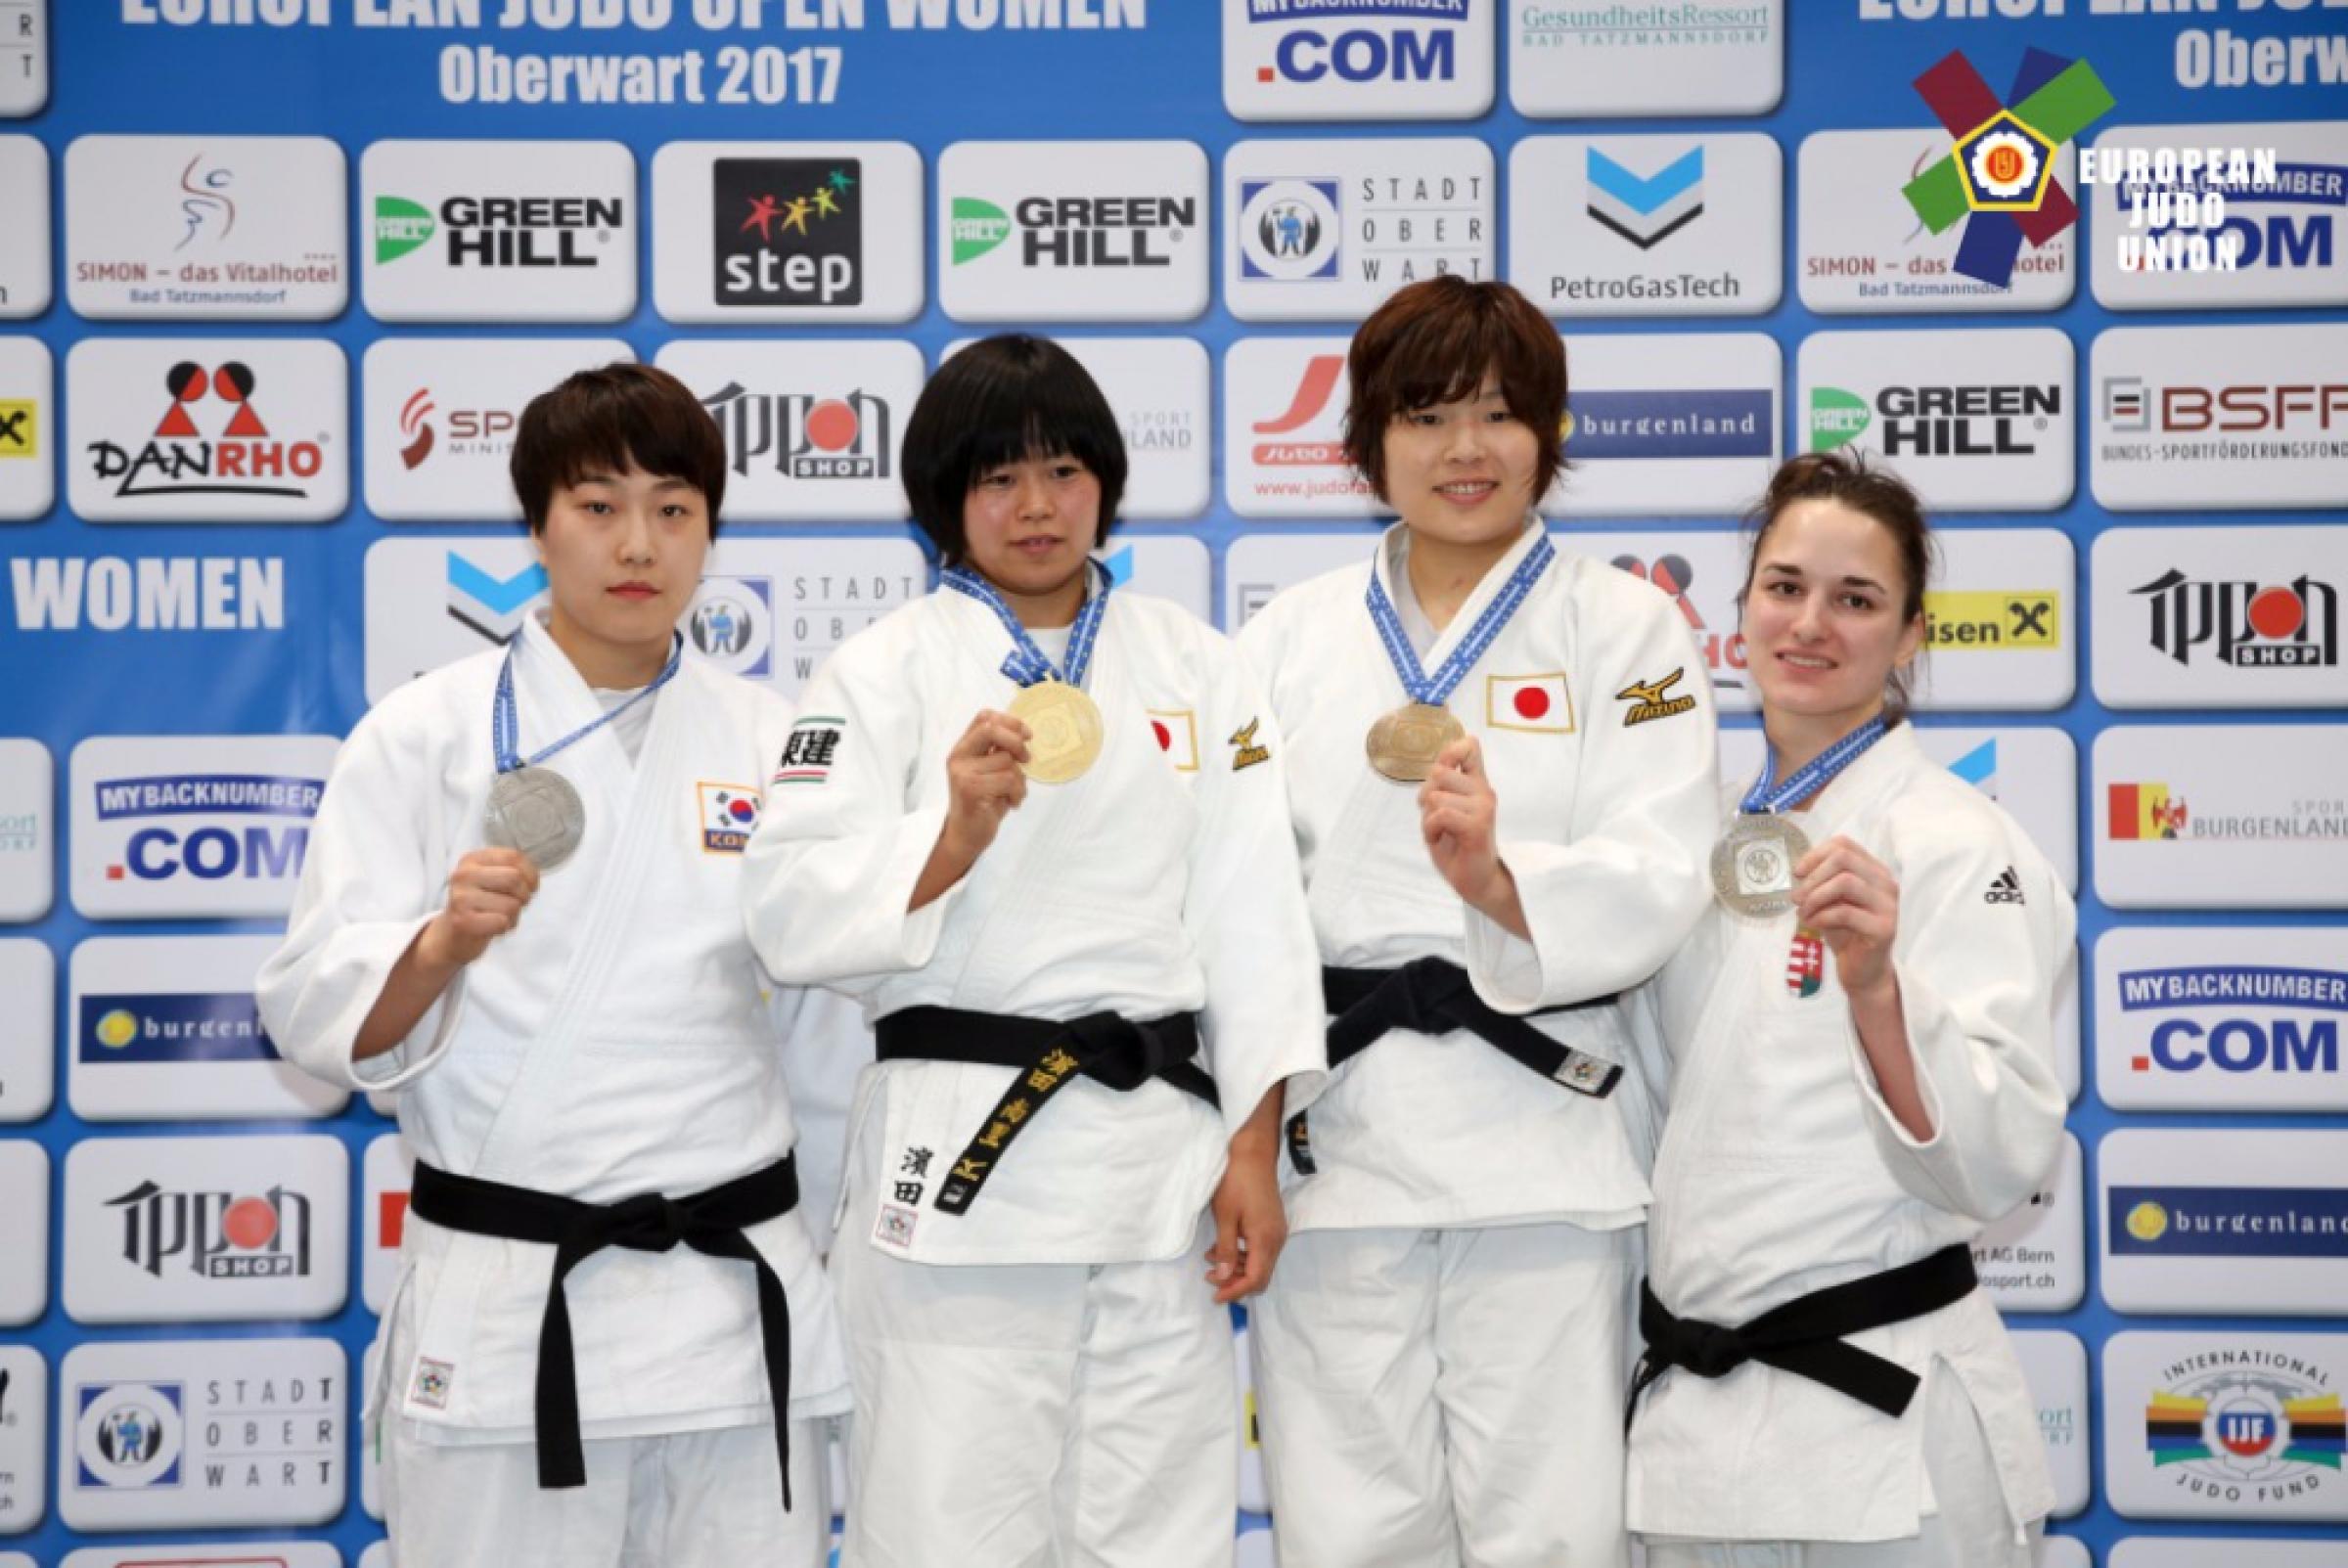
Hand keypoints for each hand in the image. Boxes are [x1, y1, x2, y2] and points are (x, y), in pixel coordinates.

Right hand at [418, 848, 539, 969]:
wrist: (454, 935)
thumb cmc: (484, 905)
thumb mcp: (496, 880)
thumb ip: (516, 871)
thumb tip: (532, 881)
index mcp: (472, 859)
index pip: (514, 857)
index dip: (531, 874)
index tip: (528, 887)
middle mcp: (463, 874)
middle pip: (514, 878)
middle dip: (523, 895)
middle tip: (513, 904)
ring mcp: (461, 897)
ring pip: (512, 904)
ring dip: (513, 915)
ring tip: (497, 916)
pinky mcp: (462, 920)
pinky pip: (502, 922)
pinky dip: (504, 928)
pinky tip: (491, 927)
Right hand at [939, 709, 1031, 867]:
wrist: (966, 835)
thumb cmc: (984, 802)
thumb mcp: (990, 771)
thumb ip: (999, 751)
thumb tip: (1023, 734)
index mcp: (963, 748)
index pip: (984, 717)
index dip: (1010, 721)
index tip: (1027, 735)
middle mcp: (959, 757)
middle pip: (992, 730)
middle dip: (1016, 743)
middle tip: (1026, 760)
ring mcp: (962, 772)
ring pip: (1006, 761)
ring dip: (1020, 780)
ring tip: (1012, 793)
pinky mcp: (971, 789)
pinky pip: (1008, 780)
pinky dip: (1018, 793)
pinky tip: (1011, 803)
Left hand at [1206, 1141, 1287, 1303]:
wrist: (1254, 1154)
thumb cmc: (1236, 1181)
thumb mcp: (1225, 1217)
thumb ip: (1225, 1249)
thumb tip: (1222, 1277)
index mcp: (1266, 1239)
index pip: (1254, 1279)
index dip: (1234, 1291)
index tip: (1215, 1297)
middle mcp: (1276, 1240)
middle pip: (1259, 1276)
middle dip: (1235, 1282)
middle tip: (1209, 1277)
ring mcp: (1277, 1232)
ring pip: (1259, 1264)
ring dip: (1236, 1267)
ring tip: (1210, 1258)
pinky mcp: (1273, 1225)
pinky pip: (1260, 1250)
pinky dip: (1242, 1255)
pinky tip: (1222, 1247)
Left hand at [1418, 737, 1525, 937]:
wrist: (1476, 880)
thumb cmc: (1457, 845)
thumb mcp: (1444, 809)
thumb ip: (1442, 785)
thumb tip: (1437, 764)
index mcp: (1476, 784)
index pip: (1468, 746)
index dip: (1449, 752)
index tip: (1444, 774)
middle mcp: (1483, 791)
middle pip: (1439, 771)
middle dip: (1426, 796)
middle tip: (1437, 818)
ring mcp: (1483, 807)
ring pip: (1436, 796)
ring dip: (1428, 819)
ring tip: (1441, 832)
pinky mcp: (1478, 825)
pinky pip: (1441, 814)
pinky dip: (1431, 830)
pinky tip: (1441, 839)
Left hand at [1794, 835, 1900, 1000]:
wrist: (1863, 970)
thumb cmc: (1845, 932)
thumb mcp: (1830, 901)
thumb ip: (1821, 882)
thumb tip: (1798, 871)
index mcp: (1874, 871)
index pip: (1844, 844)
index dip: (1815, 854)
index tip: (1797, 873)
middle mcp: (1886, 883)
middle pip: (1843, 859)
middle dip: (1813, 876)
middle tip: (1796, 897)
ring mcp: (1888, 905)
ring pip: (1845, 882)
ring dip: (1815, 897)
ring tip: (1803, 912)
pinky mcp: (1884, 928)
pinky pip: (1845, 912)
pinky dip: (1821, 916)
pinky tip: (1813, 924)